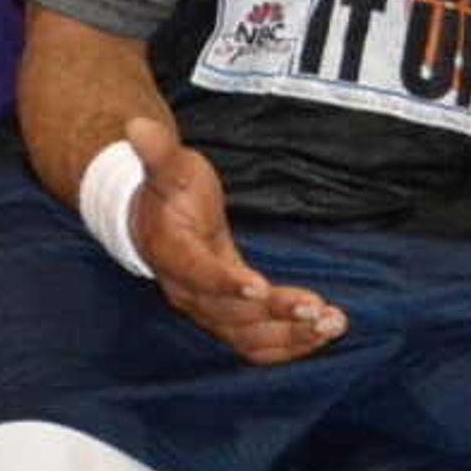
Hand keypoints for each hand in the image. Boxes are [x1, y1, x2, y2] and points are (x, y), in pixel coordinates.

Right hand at [123, 114, 341, 362]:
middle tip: (318, 308)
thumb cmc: (169, 192)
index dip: (226, 283)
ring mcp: (208, 311)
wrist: (156, 224)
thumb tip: (137, 124)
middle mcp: (188, 292)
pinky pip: (257, 346)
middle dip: (276, 313)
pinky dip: (289, 346)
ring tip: (332, 323)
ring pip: (248, 337)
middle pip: (231, 314)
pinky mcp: (229, 320)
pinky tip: (322, 334)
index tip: (258, 285)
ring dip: (291, 335)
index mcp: (174, 255)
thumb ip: (158, 150)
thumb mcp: (167, 166)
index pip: (198, 274)